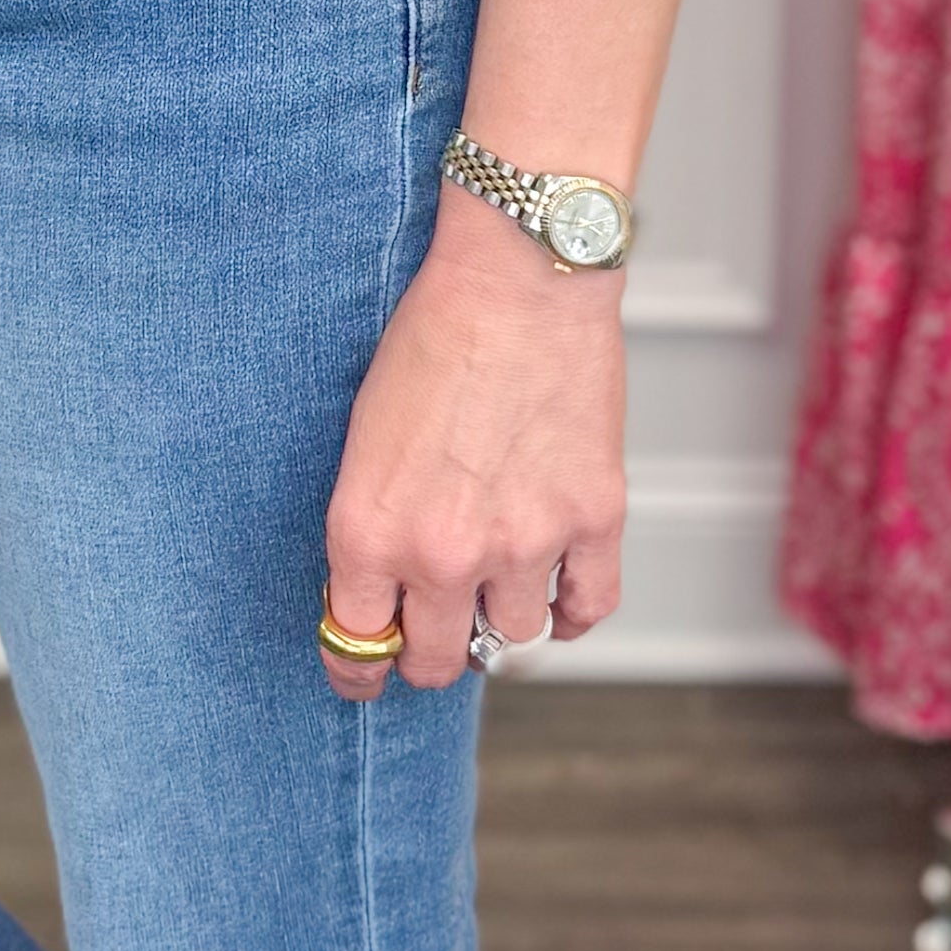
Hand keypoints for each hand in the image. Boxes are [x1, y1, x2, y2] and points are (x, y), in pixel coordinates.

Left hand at [320, 183, 625, 701]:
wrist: (516, 279)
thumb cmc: (432, 337)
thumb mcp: (363, 439)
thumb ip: (372, 526)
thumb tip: (386, 592)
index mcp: (369, 532)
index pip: (358, 646)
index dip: (360, 668)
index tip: (366, 671)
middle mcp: (444, 554)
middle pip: (437, 662)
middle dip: (430, 654)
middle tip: (435, 632)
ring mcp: (524, 543)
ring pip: (514, 641)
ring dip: (503, 623)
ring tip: (499, 586)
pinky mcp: (592, 520)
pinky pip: (587, 610)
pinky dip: (572, 613)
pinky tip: (558, 595)